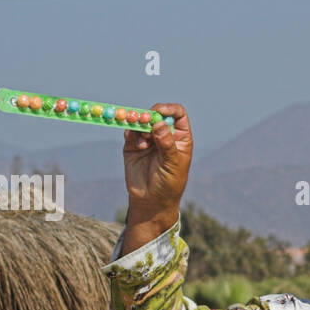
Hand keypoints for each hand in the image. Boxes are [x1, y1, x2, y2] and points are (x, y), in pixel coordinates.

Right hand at [122, 103, 192, 249]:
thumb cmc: (169, 183)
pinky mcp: (133, 146)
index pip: (177, 114)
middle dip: (149, 115)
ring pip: (141, 121)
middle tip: (144, 121)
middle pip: (156, 114)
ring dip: (139, 125)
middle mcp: (164, 135)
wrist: (151, 201)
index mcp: (179, 137)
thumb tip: (159, 123)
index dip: (168, 109)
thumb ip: (166, 143)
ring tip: (142, 140)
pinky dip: (131, 133)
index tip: (159, 111)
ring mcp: (148, 139)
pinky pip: (130, 132)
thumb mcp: (172, 164)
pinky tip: (137, 145)